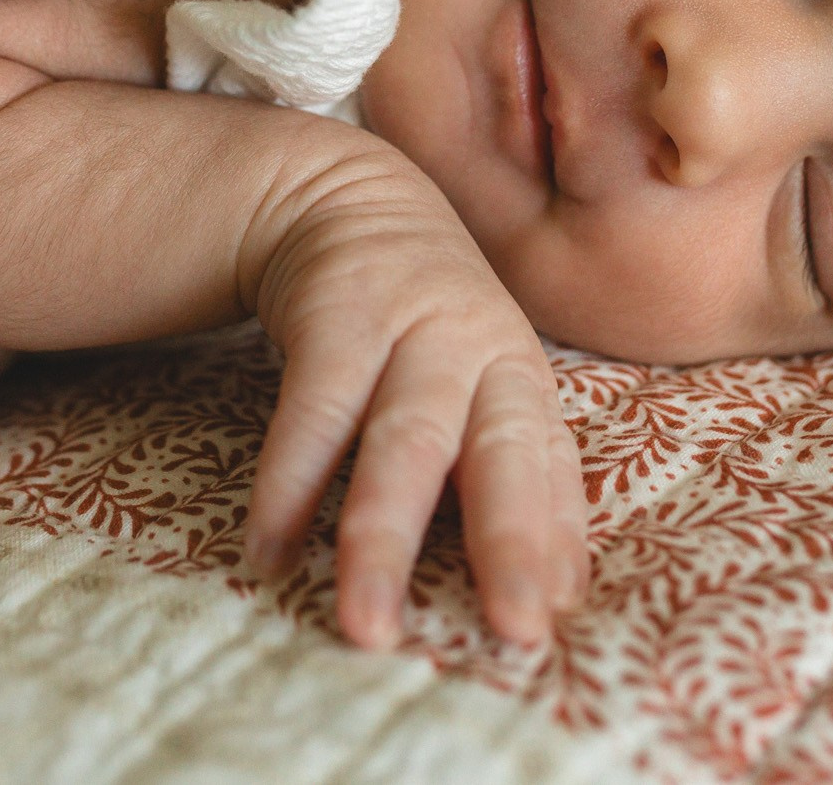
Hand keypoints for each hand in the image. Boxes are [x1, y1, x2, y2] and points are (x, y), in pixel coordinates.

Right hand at [244, 164, 587, 648]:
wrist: (348, 200)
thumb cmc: (427, 330)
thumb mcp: (481, 388)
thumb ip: (516, 478)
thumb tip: (563, 594)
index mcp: (523, 384)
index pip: (550, 475)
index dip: (554, 546)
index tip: (548, 623)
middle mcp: (483, 355)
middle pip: (502, 456)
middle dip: (509, 544)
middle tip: (509, 632)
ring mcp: (413, 328)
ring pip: (406, 441)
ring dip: (383, 535)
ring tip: (365, 623)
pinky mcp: (339, 314)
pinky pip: (314, 408)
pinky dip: (290, 483)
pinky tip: (269, 549)